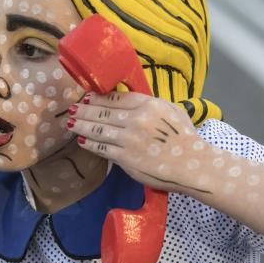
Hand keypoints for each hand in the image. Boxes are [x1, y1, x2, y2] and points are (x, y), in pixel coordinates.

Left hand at [66, 91, 213, 194]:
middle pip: (103, 112)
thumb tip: (128, 102)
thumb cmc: (185, 138)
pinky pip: (102, 148)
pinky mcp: (125, 157)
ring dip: (81, 125)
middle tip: (72, 108)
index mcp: (148, 105)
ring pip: (98, 129)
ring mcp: (128, 139)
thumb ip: (149, 104)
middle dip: (84, 110)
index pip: (116, 98)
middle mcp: (136, 119)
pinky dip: (89, 143)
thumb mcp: (171, 111)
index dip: (98, 98)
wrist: (192, 165)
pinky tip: (82, 139)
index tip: (87, 97)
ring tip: (71, 122)